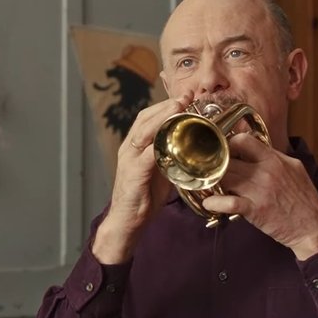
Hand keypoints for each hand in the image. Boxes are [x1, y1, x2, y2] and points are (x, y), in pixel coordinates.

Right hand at [92, 92, 192, 263]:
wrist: (128, 219)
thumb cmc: (144, 196)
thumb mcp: (160, 170)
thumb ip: (169, 155)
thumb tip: (190, 145)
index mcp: (135, 146)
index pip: (147, 118)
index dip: (164, 106)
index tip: (183, 97)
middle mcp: (129, 149)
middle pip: (145, 119)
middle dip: (165, 106)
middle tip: (184, 98)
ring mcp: (129, 160)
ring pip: (144, 132)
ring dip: (162, 119)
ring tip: (178, 109)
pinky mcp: (133, 174)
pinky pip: (146, 155)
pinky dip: (157, 144)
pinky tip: (170, 137)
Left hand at [202, 133, 317, 259]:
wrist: (314, 227)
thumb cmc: (303, 201)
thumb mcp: (293, 169)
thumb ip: (273, 158)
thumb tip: (254, 149)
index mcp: (275, 159)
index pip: (244, 140)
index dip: (228, 145)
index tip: (223, 153)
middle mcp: (266, 171)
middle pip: (228, 159)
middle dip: (215, 165)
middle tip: (210, 172)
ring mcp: (259, 190)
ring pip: (224, 178)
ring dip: (211, 182)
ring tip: (208, 187)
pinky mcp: (255, 209)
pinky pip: (226, 202)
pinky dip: (214, 202)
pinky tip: (209, 203)